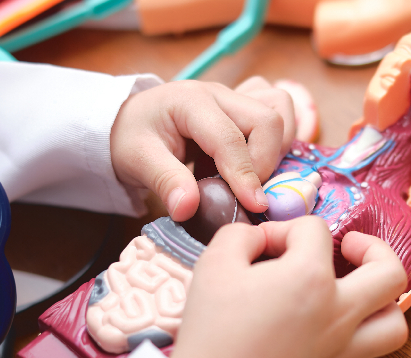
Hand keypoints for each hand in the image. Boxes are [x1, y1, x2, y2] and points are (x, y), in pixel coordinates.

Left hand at [110, 77, 294, 220]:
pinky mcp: (243, 107)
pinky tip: (256, 161)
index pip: (230, 138)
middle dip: (266, 161)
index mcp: (191, 101)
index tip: (254, 206)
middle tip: (246, 192)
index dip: (245, 174)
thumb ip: (165, 182)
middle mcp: (220, 94)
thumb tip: (188, 210)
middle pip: (268, 119)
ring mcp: (235, 97)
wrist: (130, 120)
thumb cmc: (133, 137)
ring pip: (280, 108)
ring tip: (255, 174)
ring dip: (278, 145)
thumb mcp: (137, 160)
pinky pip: (276, 110)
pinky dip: (276, 137)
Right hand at [170, 217, 408, 357]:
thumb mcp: (214, 261)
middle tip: (349, 249)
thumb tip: (259, 237)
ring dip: (383, 307)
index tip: (262, 245)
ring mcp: (339, 352)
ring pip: (394, 327)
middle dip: (374, 249)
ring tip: (359, 298)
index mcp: (310, 277)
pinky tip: (345, 355)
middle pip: (390, 272)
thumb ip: (242, 235)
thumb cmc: (211, 327)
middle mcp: (336, 312)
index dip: (285, 229)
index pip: (315, 231)